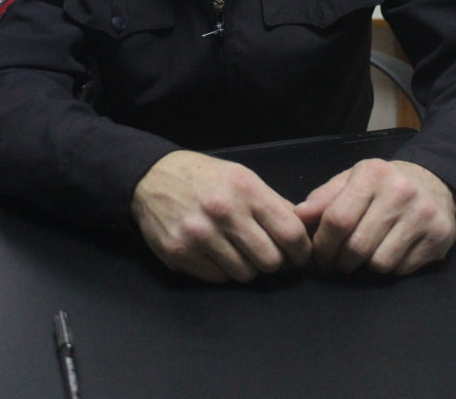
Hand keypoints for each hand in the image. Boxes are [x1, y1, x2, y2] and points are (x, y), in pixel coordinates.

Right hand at [130, 150, 311, 283]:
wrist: (152, 177)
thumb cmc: (204, 176)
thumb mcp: (242, 176)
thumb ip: (272, 203)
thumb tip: (303, 230)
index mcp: (245, 189)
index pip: (290, 233)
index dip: (301, 249)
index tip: (298, 253)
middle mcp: (224, 212)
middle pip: (271, 261)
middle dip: (273, 260)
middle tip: (263, 251)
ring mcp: (200, 235)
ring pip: (245, 274)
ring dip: (246, 266)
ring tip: (235, 248)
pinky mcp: (181, 254)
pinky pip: (218, 278)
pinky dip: (221, 269)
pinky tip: (213, 251)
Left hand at [295, 159, 455, 275]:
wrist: (433, 182)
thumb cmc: (382, 184)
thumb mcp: (352, 181)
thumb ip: (324, 198)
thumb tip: (299, 215)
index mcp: (372, 174)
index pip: (338, 219)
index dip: (323, 243)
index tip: (320, 252)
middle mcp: (400, 192)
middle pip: (357, 246)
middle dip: (342, 260)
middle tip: (340, 258)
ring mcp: (423, 215)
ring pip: (380, 263)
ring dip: (367, 265)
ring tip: (366, 252)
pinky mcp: (439, 237)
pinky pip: (402, 269)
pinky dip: (391, 267)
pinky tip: (391, 250)